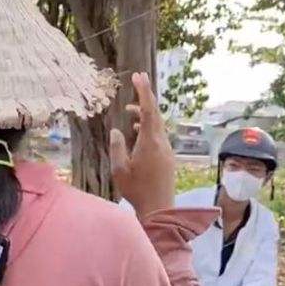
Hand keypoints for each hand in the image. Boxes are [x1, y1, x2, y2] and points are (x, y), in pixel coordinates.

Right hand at [110, 72, 174, 217]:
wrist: (160, 209)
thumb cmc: (137, 191)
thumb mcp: (120, 169)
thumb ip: (117, 147)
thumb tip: (117, 130)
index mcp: (149, 142)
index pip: (148, 110)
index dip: (143, 91)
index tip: (138, 76)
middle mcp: (161, 142)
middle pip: (155, 113)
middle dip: (146, 97)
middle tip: (137, 81)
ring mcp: (166, 150)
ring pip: (157, 125)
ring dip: (145, 115)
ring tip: (129, 114)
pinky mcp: (167, 158)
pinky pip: (158, 135)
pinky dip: (148, 127)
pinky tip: (137, 133)